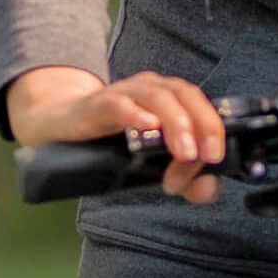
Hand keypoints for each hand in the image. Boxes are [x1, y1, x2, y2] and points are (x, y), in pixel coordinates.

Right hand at [7, 65, 232, 197]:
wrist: (61, 129)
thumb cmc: (110, 142)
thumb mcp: (152, 164)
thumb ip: (184, 178)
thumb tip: (208, 189)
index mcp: (169, 99)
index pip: (200, 105)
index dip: (213, 129)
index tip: (216, 159)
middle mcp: (150, 89)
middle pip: (185, 94)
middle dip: (202, 123)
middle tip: (207, 155)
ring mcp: (124, 94)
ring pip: (157, 96)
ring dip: (176, 123)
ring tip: (185, 152)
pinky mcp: (97, 105)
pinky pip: (118, 104)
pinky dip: (135, 114)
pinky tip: (147, 127)